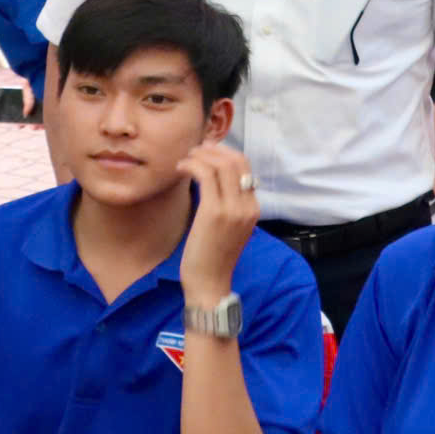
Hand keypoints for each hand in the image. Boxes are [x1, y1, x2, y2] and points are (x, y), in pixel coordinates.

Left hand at [179, 142, 258, 297]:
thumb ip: (229, 204)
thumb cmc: (213, 257)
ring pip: (221, 165)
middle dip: (213, 150)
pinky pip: (205, 176)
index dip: (225, 153)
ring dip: (200, 156)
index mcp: (253, 208)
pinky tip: (181, 169)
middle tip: (195, 151)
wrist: (210, 283)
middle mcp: (248, 206)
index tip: (207, 152)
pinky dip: (192, 166)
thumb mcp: (230, 227)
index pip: (245, 167)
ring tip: (185, 159)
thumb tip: (214, 179)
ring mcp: (233, 209)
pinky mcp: (215, 212)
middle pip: (236, 160)